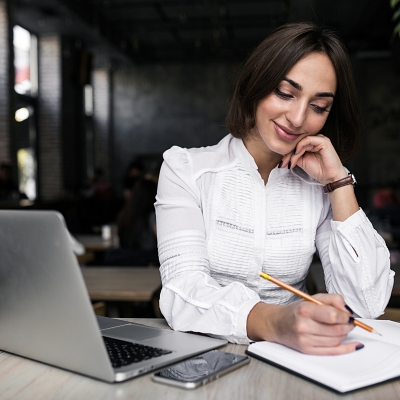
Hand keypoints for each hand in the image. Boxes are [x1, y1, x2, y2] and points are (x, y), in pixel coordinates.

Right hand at [247, 294, 361, 354]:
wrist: (276, 323)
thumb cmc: (295, 311)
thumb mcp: (311, 298)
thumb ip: (332, 299)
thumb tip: (347, 310)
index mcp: (304, 310)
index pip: (333, 315)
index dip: (345, 316)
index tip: (348, 315)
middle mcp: (303, 326)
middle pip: (336, 329)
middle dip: (347, 325)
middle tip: (349, 322)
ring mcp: (305, 340)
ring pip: (335, 340)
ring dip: (344, 334)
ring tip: (341, 327)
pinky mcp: (307, 350)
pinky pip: (332, 351)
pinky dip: (345, 349)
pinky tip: (353, 345)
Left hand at [279, 134, 346, 184]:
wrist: (329, 177)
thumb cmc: (319, 170)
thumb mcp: (302, 162)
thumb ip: (294, 156)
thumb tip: (283, 152)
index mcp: (310, 144)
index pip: (296, 145)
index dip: (287, 153)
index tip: (282, 164)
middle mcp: (315, 140)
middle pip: (297, 143)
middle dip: (288, 154)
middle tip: (284, 163)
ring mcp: (320, 139)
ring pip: (301, 141)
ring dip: (294, 152)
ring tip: (292, 162)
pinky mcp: (324, 141)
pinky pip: (308, 140)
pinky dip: (300, 146)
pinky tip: (297, 153)